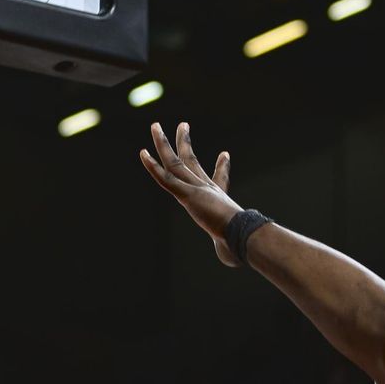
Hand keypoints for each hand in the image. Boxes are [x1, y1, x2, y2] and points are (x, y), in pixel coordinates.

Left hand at [139, 121, 241, 266]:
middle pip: (192, 160)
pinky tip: (142, 154)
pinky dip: (152, 167)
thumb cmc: (240, 244)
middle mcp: (206, 188)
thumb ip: (228, 250)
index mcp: (218, 199)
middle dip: (185, 142)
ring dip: (162, 143)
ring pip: (174, 162)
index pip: (218, 178)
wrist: (242, 234)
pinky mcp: (186, 195)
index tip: (224, 154)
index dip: (222, 166)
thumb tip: (232, 258)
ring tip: (154, 126)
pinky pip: (165, 179)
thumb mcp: (232, 248)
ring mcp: (195, 188)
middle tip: (182, 125)